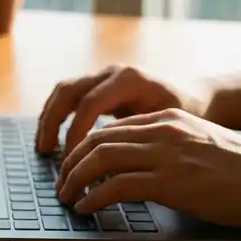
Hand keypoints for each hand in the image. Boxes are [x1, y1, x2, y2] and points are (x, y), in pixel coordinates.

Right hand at [35, 64, 210, 154]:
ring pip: (63, 91)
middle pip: (68, 91)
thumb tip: (106, 168)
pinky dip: (57, 116)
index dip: (75, 132)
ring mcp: (104, 75)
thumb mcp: (166, 127)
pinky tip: (53, 139)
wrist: (197, 96)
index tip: (69, 159)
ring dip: (49, 118)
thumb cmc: (187, 114)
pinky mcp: (99, 85)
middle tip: (45, 151)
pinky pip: (69, 97)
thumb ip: (135, 140)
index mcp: (129, 79)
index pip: (89, 104)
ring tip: (43, 147)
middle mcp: (112, 72)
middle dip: (52, 122)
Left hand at [55, 108, 240, 224]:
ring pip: (99, 160)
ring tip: (66, 198)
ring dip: (74, 180)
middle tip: (60, 184)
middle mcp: (160, 131)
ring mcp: (164, 155)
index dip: (82, 149)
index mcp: (165, 119)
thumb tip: (133, 166)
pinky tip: (86, 208)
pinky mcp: (169, 182)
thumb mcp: (197, 143)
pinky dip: (93, 197)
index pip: (109, 128)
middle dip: (70, 164)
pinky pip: (116, 186)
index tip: (71, 166)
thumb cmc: (240, 170)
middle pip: (96, 141)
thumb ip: (165, 146)